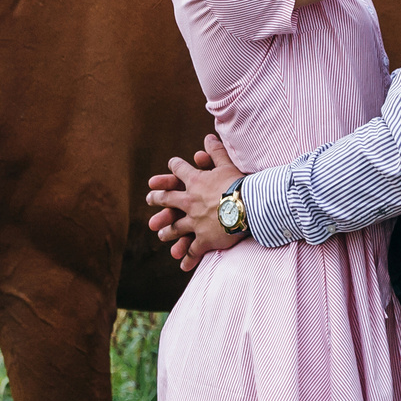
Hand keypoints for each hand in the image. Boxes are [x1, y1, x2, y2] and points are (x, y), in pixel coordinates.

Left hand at [145, 134, 244, 270]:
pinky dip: (188, 258)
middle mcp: (189, 202)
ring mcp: (194, 222)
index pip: (179, 171)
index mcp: (195, 182)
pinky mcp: (203, 239)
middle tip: (150, 199)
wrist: (250, 207)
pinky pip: (193, 250)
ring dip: (167, 231)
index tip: (170, 165)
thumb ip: (216, 151)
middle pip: (168, 199)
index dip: (174, 167)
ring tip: (161, 234)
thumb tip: (208, 136)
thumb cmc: (241, 184)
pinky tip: (182, 264)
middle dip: (158, 198)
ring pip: (176, 228)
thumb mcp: (228, 165)